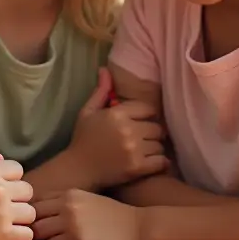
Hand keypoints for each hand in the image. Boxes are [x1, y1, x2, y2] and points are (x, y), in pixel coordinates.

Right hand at [0, 158, 34, 239]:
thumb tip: (0, 157)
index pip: (18, 169)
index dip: (12, 180)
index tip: (3, 188)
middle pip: (27, 191)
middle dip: (18, 199)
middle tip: (5, 207)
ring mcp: (2, 212)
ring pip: (30, 213)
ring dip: (20, 217)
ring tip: (5, 221)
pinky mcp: (3, 234)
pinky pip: (27, 234)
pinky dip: (20, 235)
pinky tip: (8, 235)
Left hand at [33, 189, 139, 239]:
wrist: (139, 228)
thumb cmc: (110, 215)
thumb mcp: (85, 199)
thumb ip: (60, 203)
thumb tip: (32, 213)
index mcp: (68, 197)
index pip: (36, 208)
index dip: (35, 219)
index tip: (41, 227)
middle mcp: (69, 212)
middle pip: (38, 227)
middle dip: (42, 236)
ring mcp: (75, 232)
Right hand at [68, 67, 167, 188]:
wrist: (77, 170)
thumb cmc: (82, 140)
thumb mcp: (88, 112)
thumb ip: (101, 91)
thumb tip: (104, 69)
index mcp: (116, 113)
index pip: (148, 109)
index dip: (147, 116)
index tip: (142, 123)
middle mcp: (127, 129)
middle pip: (156, 127)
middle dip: (152, 133)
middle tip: (145, 139)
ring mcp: (133, 149)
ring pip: (160, 144)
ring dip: (155, 148)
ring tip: (147, 151)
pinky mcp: (137, 168)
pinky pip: (161, 161)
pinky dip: (160, 163)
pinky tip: (153, 163)